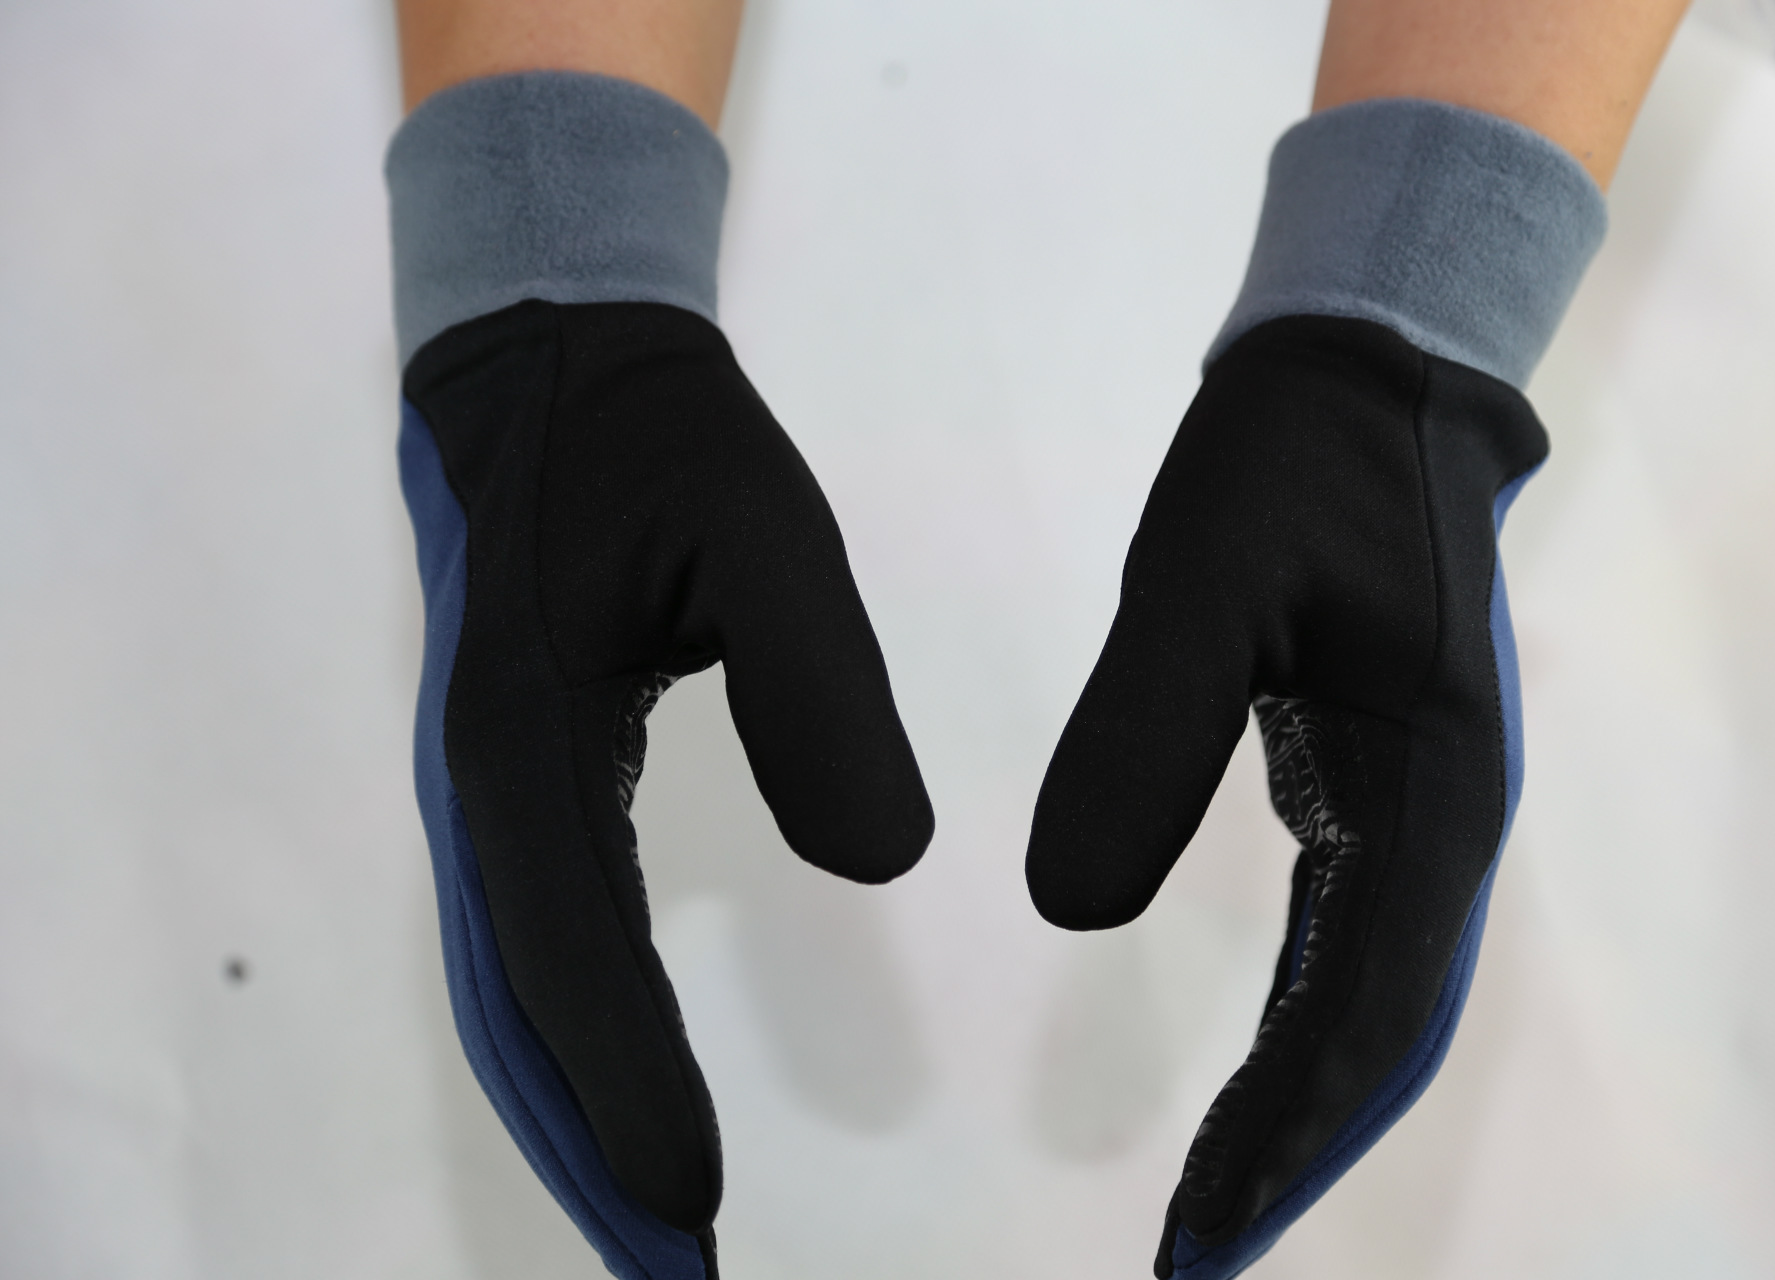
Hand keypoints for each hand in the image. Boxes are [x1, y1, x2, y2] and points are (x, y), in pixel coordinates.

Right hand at [399, 299, 932, 1274]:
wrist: (559, 373)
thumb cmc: (664, 444)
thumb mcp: (767, 538)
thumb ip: (818, 688)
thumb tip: (879, 861)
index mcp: (527, 733)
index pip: (572, 942)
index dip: (624, 1077)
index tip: (692, 1197)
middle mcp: (483, 784)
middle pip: (519, 1003)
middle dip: (587, 1139)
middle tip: (672, 1266)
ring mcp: (489, 788)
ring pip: (514, 987)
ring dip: (573, 1108)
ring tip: (656, 1217)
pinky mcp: (520, 779)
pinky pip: (535, 937)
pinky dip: (573, 1034)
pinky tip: (628, 1088)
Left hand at [1026, 314, 1545, 1277]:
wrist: (1362, 371)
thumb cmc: (1290, 462)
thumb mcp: (1202, 583)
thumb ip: (1142, 736)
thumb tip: (1072, 910)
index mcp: (1431, 776)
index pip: (1367, 993)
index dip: (1288, 1119)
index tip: (1201, 1221)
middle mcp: (1447, 810)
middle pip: (1383, 1021)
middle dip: (1295, 1142)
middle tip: (1195, 1249)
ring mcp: (1422, 798)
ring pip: (1375, 987)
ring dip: (1303, 1097)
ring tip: (1216, 1194)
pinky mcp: (1379, 776)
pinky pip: (1354, 930)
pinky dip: (1305, 1017)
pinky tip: (1252, 1069)